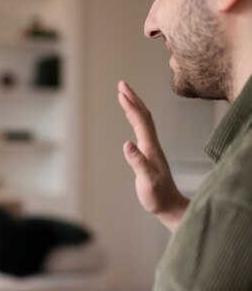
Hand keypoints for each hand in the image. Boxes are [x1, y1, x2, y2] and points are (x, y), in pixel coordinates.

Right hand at [117, 80, 189, 231]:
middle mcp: (152, 145)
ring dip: (134, 106)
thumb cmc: (157, 196)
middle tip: (121, 84)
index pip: (141, 121)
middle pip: (144, 115)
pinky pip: (142, 130)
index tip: (121, 92)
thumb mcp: (147, 181)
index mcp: (151, 148)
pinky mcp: (149, 154)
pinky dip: (135, 118)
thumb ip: (138, 163)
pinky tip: (131, 117)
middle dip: (133, 98)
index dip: (131, 106)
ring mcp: (152, 148)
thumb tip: (127, 144)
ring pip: (144, 121)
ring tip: (124, 95)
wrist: (169, 206)